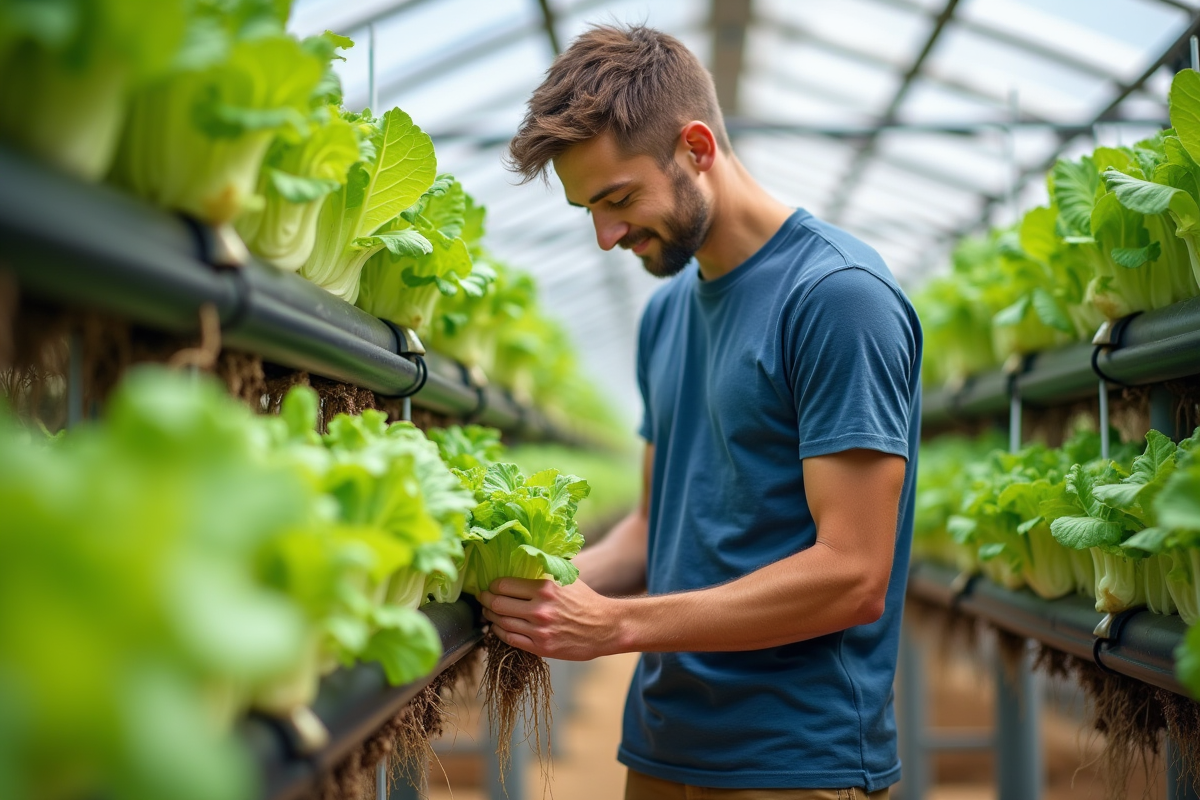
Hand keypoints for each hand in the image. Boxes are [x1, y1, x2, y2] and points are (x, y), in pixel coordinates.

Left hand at [479, 577, 622, 660]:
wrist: (605, 627)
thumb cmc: (586, 600)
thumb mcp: (567, 579)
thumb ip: (545, 570)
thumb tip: (523, 557)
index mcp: (545, 588)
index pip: (504, 585)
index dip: (492, 585)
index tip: (490, 585)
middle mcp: (540, 609)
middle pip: (498, 604)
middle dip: (485, 600)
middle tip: (483, 598)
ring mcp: (540, 630)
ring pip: (501, 623)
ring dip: (490, 617)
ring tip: (488, 612)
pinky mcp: (541, 647)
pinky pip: (511, 640)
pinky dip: (499, 633)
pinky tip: (498, 627)